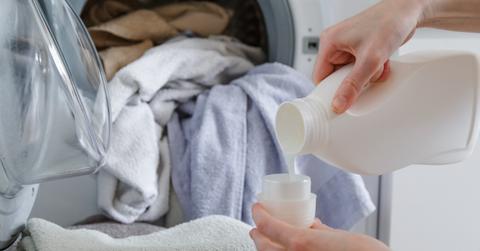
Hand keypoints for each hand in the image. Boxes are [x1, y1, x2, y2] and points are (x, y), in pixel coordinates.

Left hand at [250, 203, 389, 250]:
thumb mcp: (342, 237)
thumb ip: (322, 232)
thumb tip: (312, 225)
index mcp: (301, 244)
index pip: (268, 227)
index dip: (259, 214)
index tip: (257, 207)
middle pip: (264, 247)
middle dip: (257, 236)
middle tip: (257, 227)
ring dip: (265, 249)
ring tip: (265, 241)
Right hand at [313, 0, 426, 112]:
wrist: (409, 11)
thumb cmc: (389, 22)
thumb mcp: (369, 59)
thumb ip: (353, 84)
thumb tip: (339, 103)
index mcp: (329, 42)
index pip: (320, 76)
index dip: (329, 91)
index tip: (338, 104)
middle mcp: (336, 44)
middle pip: (336, 77)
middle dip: (355, 81)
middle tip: (367, 77)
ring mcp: (348, 47)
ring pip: (351, 75)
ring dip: (367, 76)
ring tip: (378, 65)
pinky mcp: (360, 49)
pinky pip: (360, 69)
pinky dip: (373, 70)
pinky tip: (382, 63)